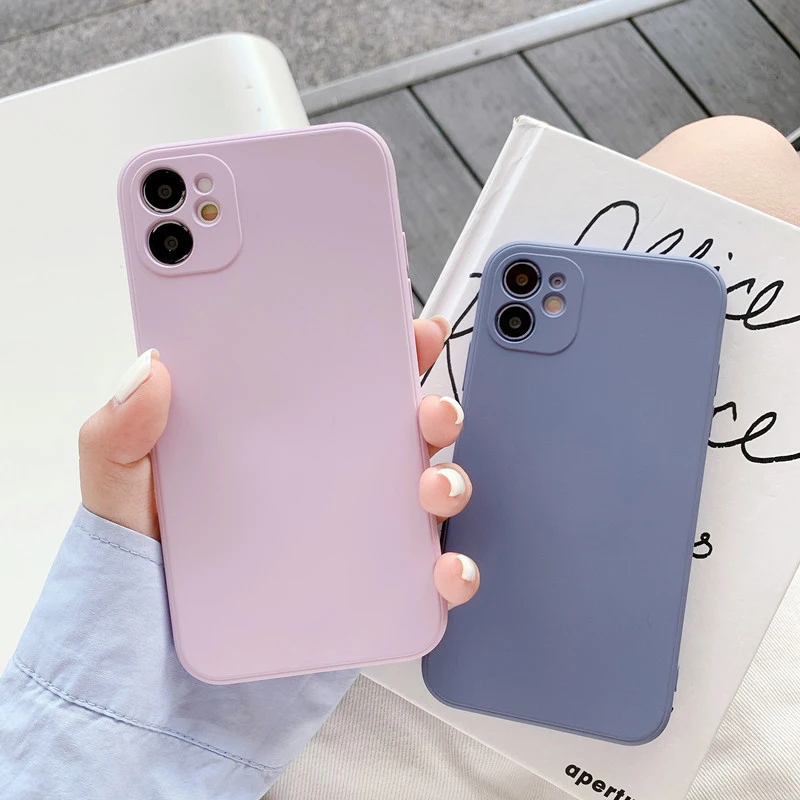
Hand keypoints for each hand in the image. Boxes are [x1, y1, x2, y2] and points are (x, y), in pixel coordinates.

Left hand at [78, 316, 479, 607]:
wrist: (160, 687)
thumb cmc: (143, 583)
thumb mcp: (121, 504)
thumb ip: (118, 440)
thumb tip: (149, 371)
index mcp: (281, 447)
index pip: (339, 386)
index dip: (381, 352)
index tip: (407, 330)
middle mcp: (329, 485)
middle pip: (400, 434)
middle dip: (434, 410)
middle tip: (428, 411)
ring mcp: (357, 539)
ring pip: (429, 495)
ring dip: (450, 482)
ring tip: (432, 488)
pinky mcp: (374, 594)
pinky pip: (431, 577)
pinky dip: (453, 569)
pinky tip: (442, 569)